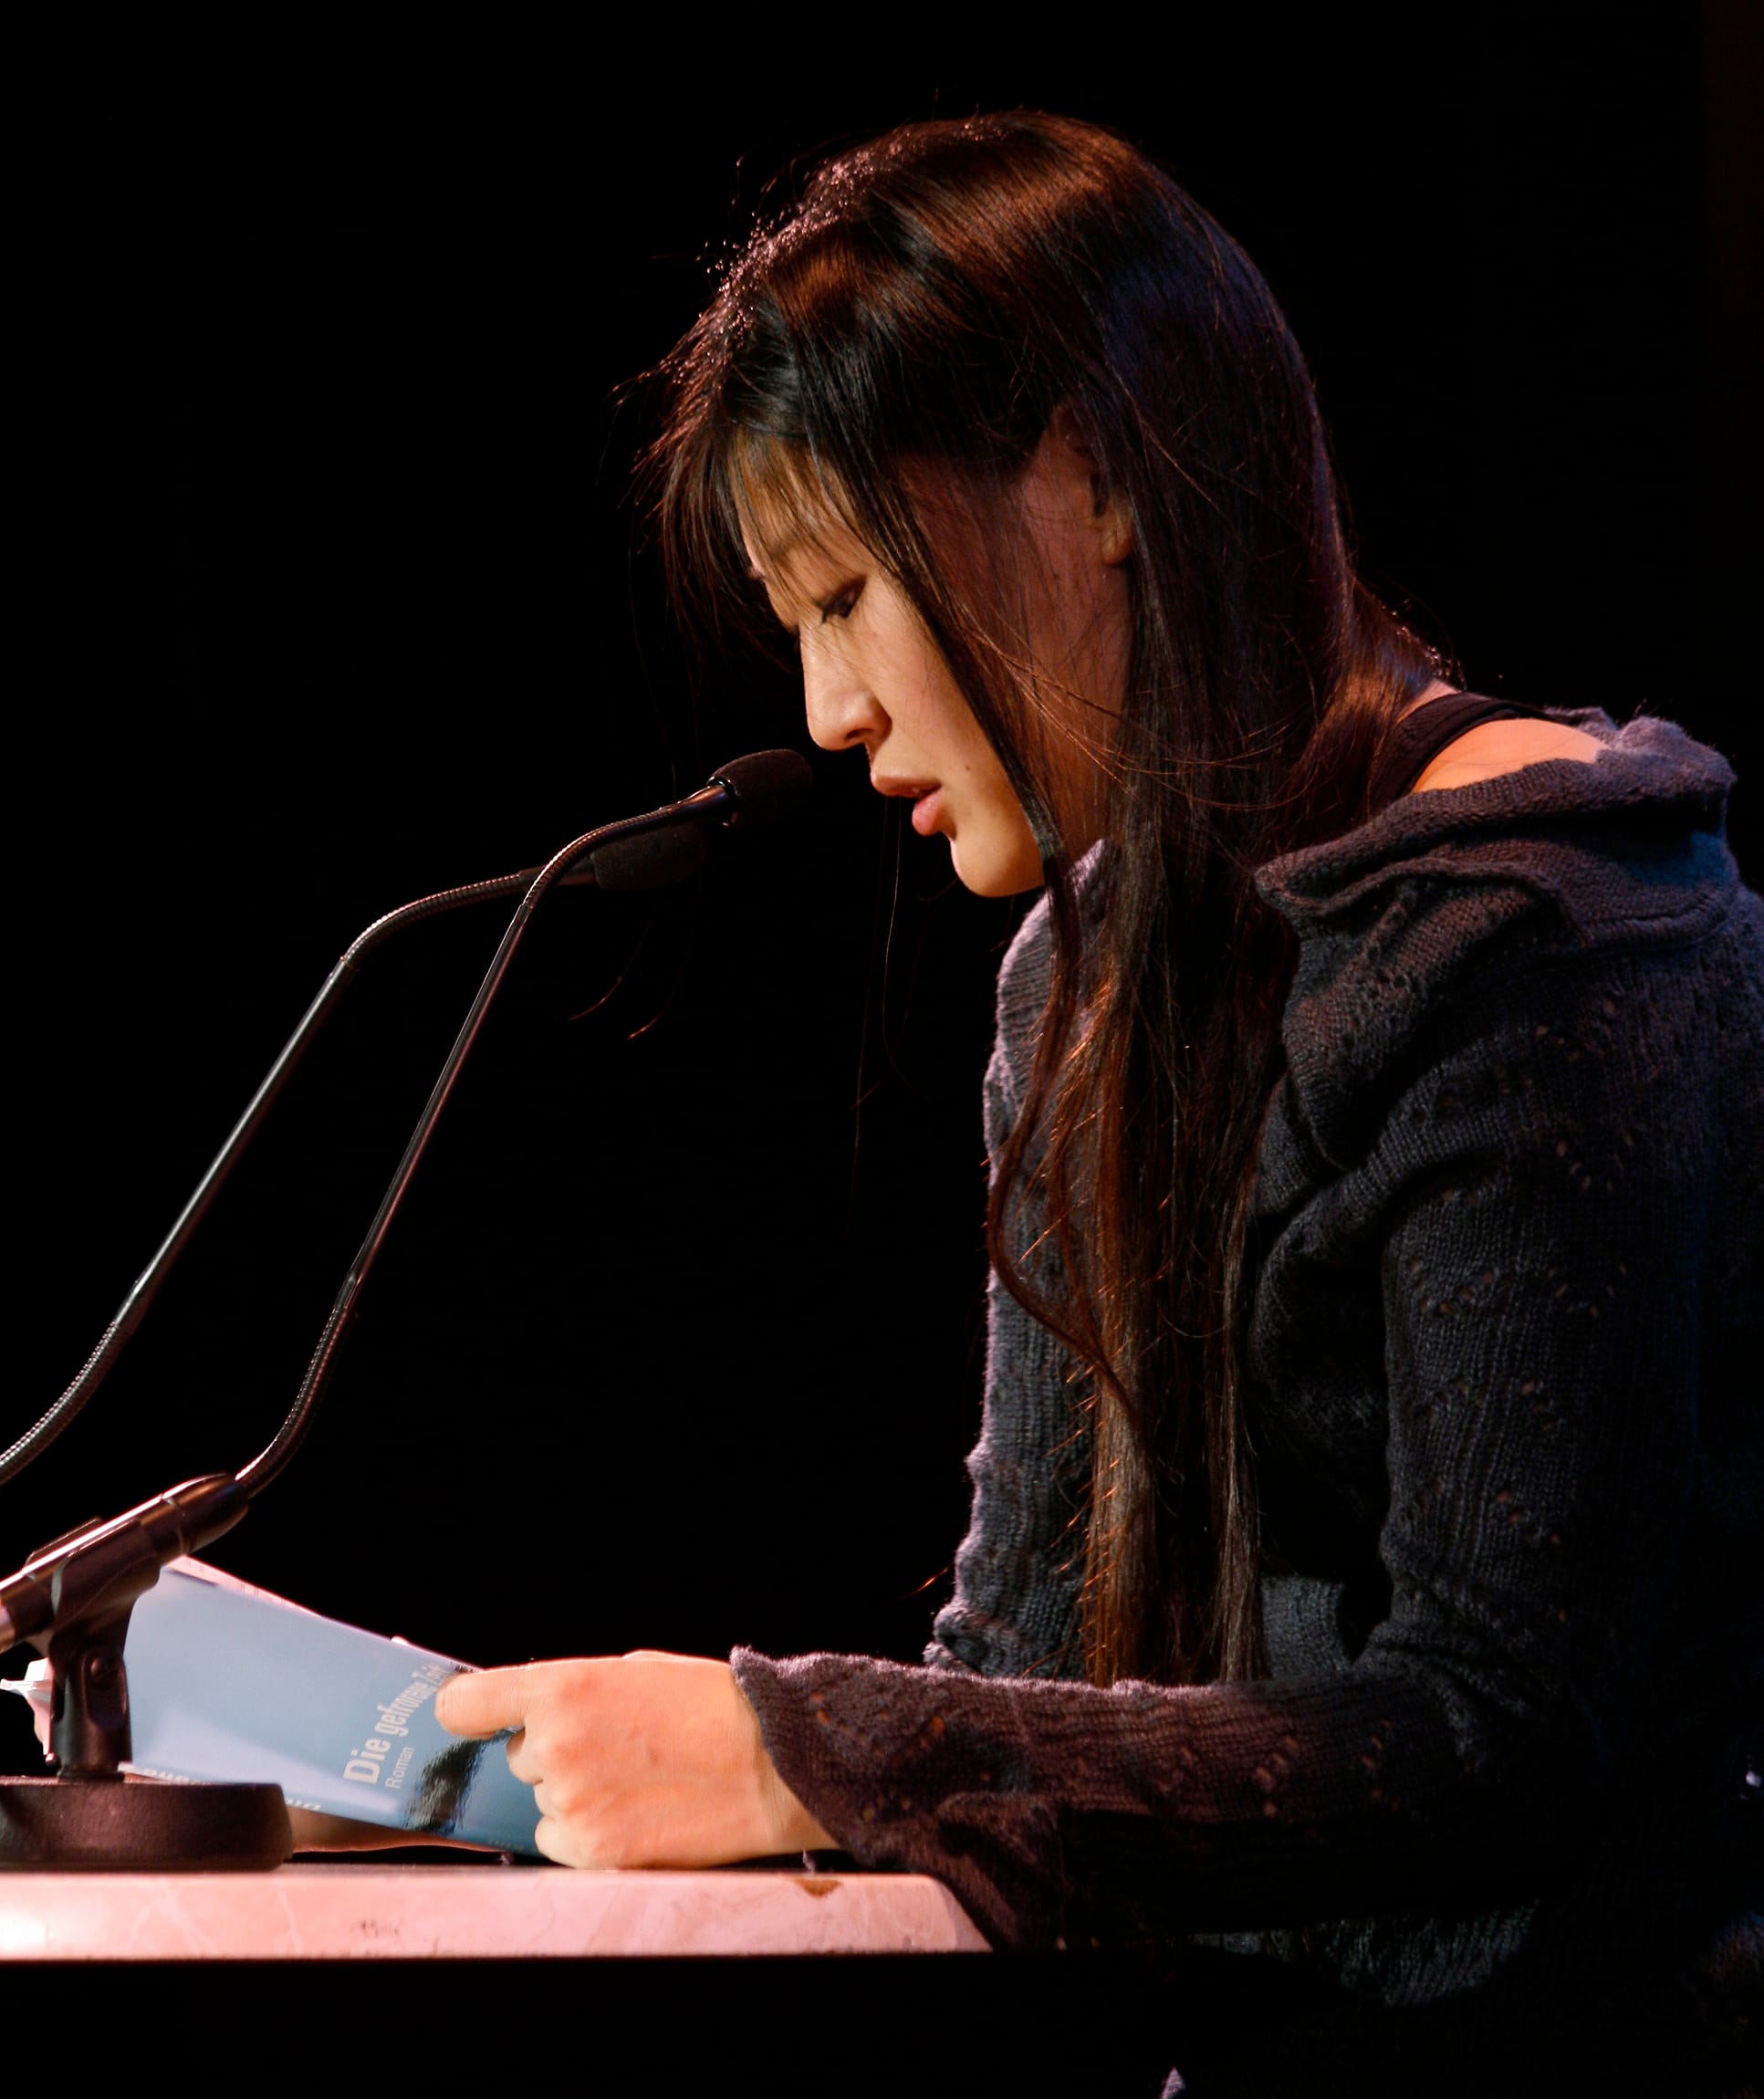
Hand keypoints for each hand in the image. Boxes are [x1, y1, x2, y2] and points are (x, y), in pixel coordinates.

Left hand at [434, 1652, 831, 1869]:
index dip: (468, 1712)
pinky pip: (560, 1842)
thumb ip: (576, 1691)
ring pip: (542, 1800)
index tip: (475, 1719)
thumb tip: (537, 1713)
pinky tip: (635, 1814)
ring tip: (635, 1782)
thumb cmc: (711, 1706)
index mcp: (563, 1687)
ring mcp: (569, 1802)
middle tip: (613, 1748)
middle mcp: (554, 1744)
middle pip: (519, 1756)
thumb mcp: (635, 1669)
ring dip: (574, 1795)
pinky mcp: (590, 1851)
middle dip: (555, 1754)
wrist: (770, 1763)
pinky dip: (588, 1834)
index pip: (465, 1704)